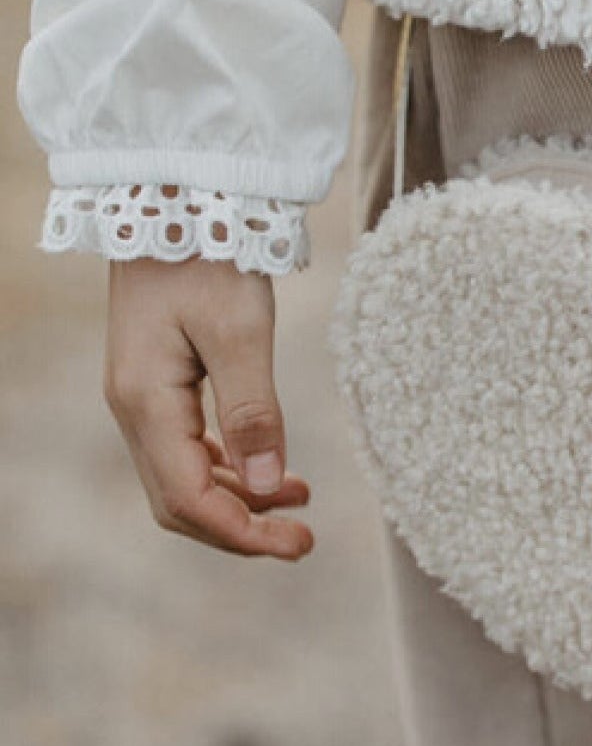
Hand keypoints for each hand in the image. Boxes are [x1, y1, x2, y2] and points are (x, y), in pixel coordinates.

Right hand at [105, 258, 313, 558]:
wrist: (177, 201)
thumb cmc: (210, 258)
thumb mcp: (241, 333)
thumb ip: (254, 413)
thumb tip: (272, 486)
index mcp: (146, 402)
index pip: (190, 499)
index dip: (244, 534)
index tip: (299, 545)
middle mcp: (134, 409)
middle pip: (181, 503)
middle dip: (241, 530)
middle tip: (304, 541)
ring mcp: (143, 399)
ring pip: (186, 481)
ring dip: (242, 503)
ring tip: (302, 506)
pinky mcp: (161, 387)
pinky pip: (190, 452)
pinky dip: (233, 473)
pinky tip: (277, 475)